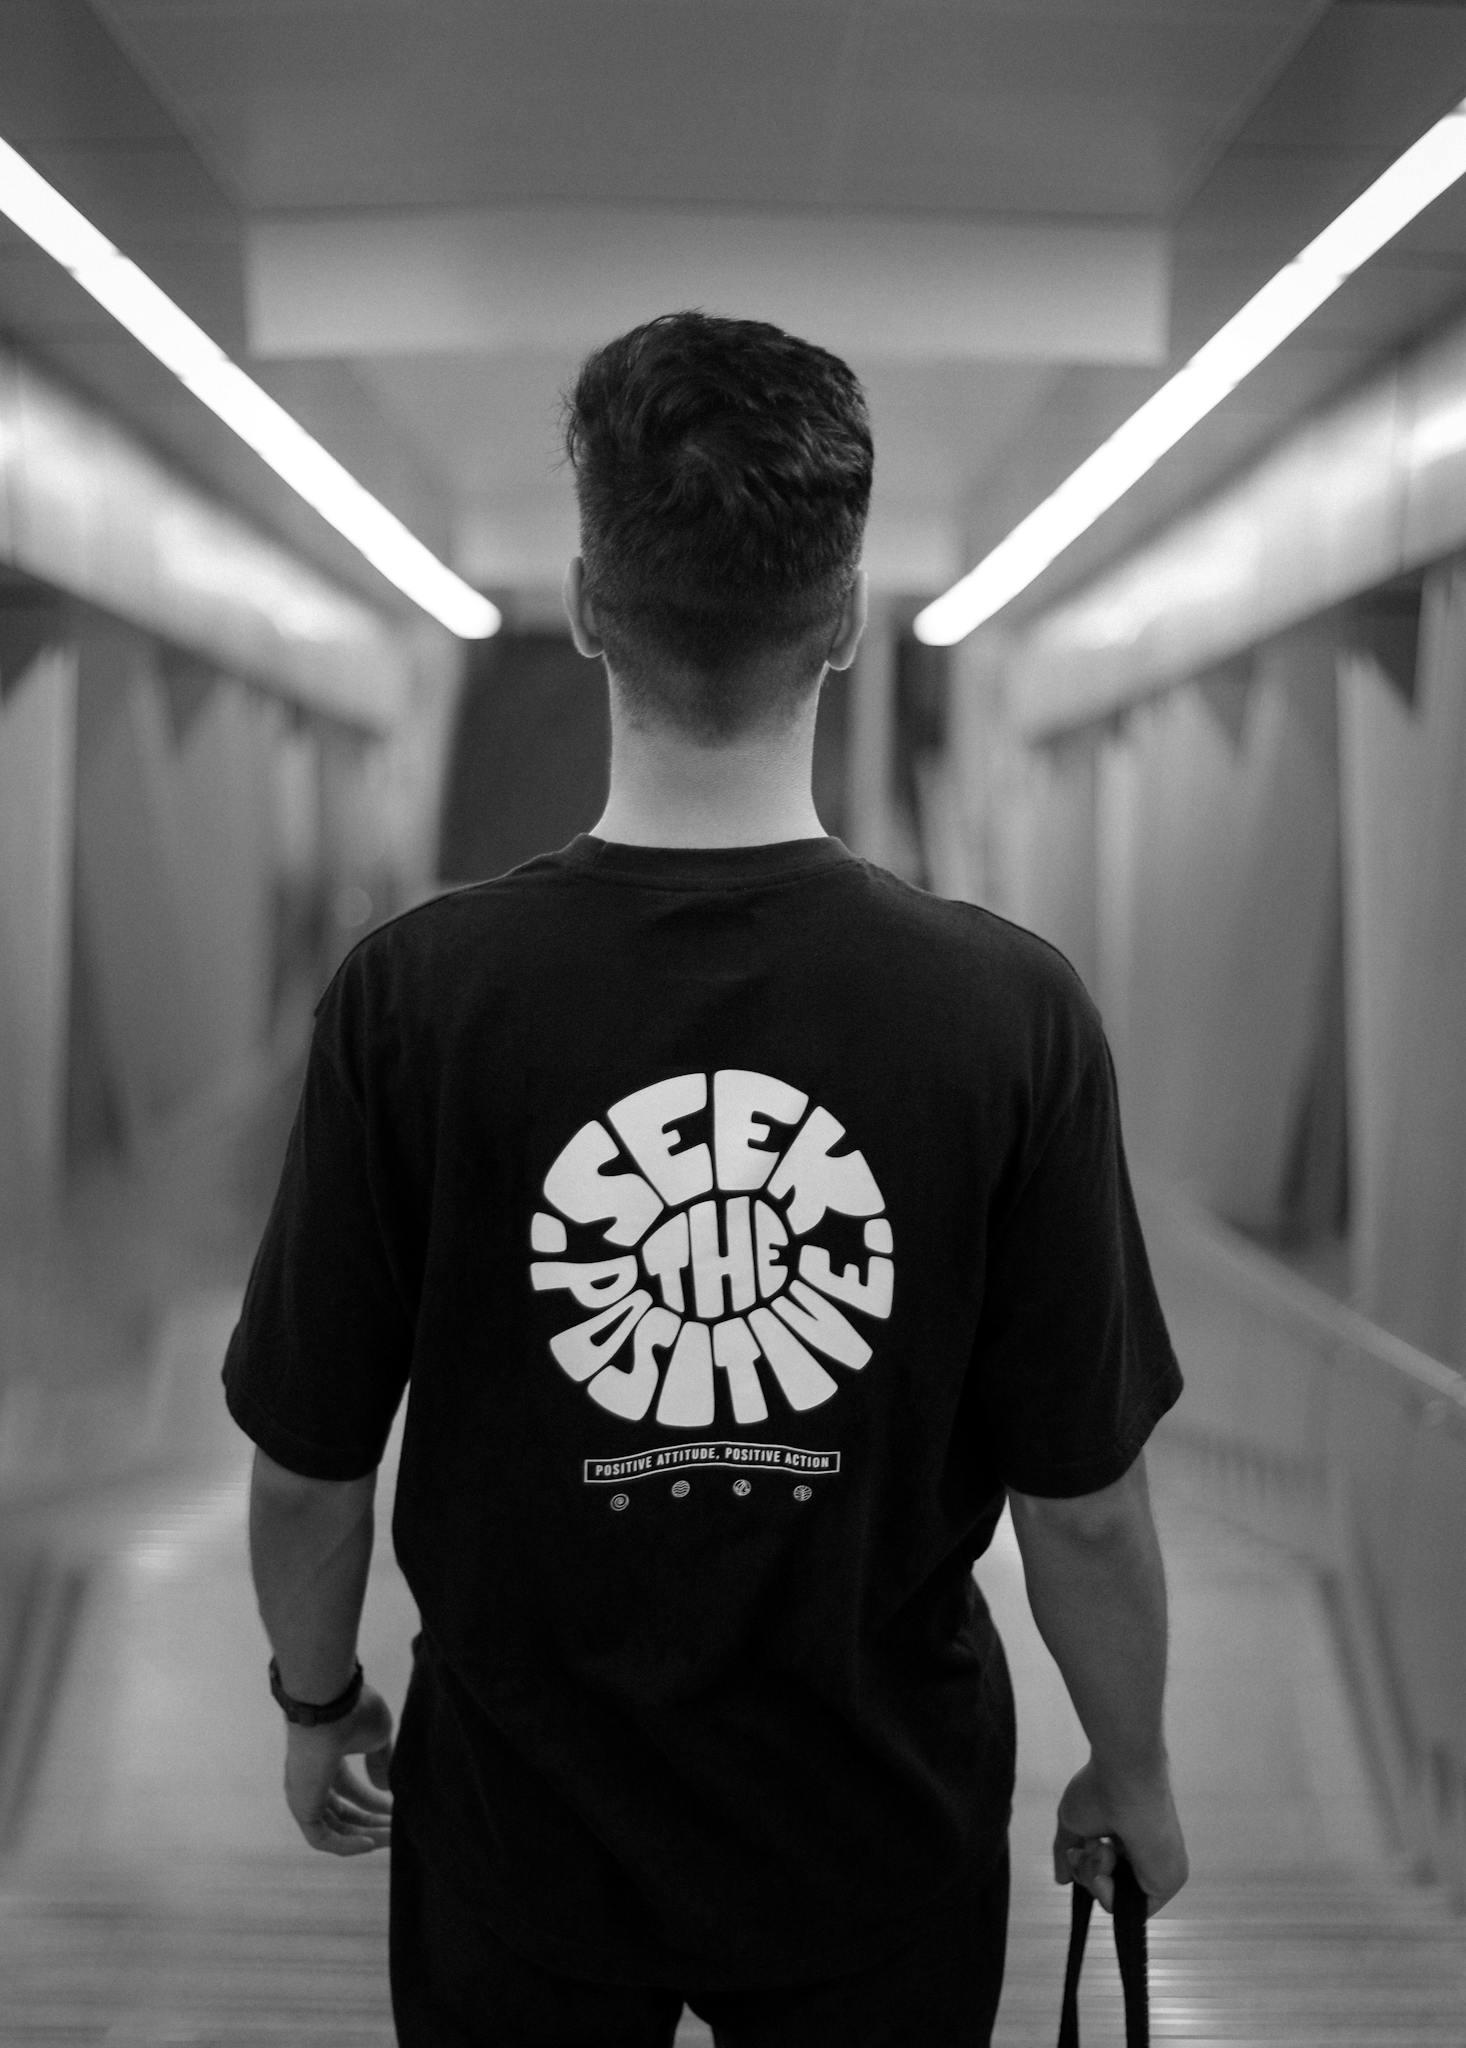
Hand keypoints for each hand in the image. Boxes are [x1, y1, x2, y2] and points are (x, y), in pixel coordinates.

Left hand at [282, 1681, 394, 1855]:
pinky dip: (346, 1846)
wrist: (330, 1704)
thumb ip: (381, 1762)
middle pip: (343, 1812)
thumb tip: (384, 1788)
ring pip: (335, 1828)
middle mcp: (312, 1779)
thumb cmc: (354, 1712)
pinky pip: (322, 1839)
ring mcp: (304, 1795)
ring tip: (392, 1838)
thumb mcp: (378, 1736)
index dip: (373, 1803)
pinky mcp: (301, 1807)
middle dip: (372, 1822)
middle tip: (397, 1829)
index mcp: (327, 1759)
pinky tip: (371, 1845)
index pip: (349, 1790)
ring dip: (365, 1836)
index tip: (396, 1810)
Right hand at [1053, 1755, 1187, 1917]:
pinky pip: (1125, 1907)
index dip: (1085, 1863)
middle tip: (1090, 1843)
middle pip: (1103, 1884)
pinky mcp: (1164, 1885)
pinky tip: (1107, 1863)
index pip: (1102, 1868)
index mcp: (1126, 1840)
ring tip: (1101, 1846)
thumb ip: (1066, 1854)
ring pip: (1110, 1896)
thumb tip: (1061, 1879)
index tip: (1079, 1847)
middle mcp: (1142, 1857)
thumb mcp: (1073, 1823)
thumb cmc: (1100, 1791)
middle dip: (1087, 1868)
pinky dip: (1106, 1891)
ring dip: (1094, 1874)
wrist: (1125, 1779)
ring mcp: (1153, 1871)